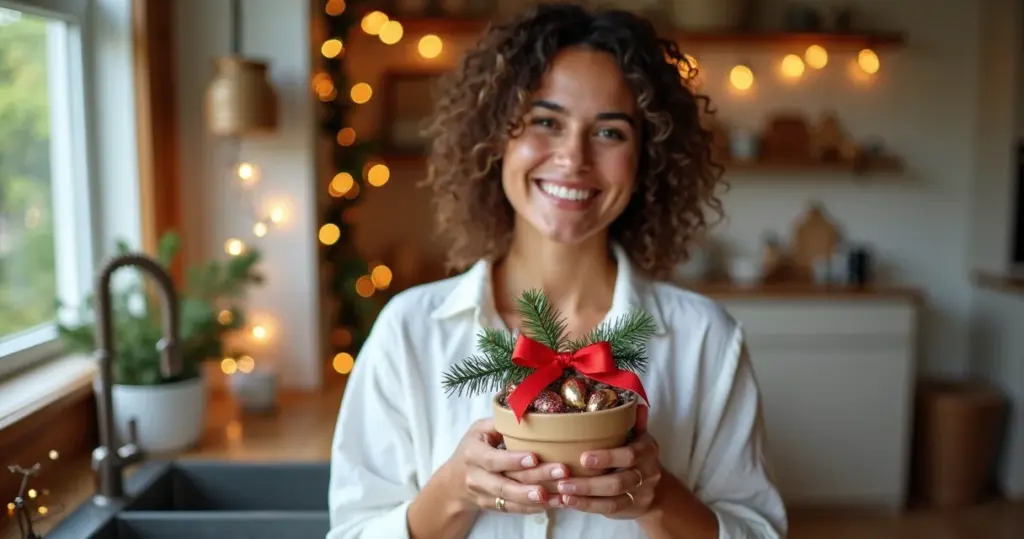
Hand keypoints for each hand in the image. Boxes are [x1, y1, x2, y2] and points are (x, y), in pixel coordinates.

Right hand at [444, 418, 563, 514]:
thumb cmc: (473, 448)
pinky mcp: (493, 507)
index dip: (513, 460)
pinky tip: (554, 503)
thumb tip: (526, 409)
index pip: (493, 459)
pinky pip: (514, 509)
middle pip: (506, 483)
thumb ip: (499, 422)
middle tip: (561, 472)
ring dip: (537, 499)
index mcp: (473, 454)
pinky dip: (534, 508)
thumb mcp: (478, 430)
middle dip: (535, 479)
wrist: (453, 482)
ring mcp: (484, 495)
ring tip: (561, 494)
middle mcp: (476, 478)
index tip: (535, 457)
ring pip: (511, 500)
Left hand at [554, 432, 660, 518]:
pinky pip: (608, 509)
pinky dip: (587, 506)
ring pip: (612, 499)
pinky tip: (568, 501)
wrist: (656, 489)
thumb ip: (633, 422)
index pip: (630, 455)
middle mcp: (647, 473)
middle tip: (564, 481)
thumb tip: (632, 402)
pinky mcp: (629, 509)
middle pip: (619, 482)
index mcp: (647, 450)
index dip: (608, 458)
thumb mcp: (639, 437)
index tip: (583, 458)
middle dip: (590, 483)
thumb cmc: (637, 455)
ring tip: (562, 492)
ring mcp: (639, 494)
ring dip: (585, 496)